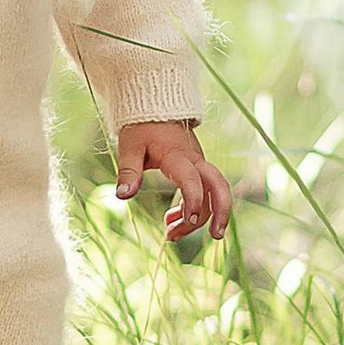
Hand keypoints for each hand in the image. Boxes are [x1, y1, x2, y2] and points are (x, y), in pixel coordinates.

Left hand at [114, 120, 233, 241]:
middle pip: (219, 186)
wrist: (154, 107)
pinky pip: (202, 193)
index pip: (192, 180)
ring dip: (198, 218)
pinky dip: (190, 210)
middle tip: (215, 236)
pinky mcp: (195, 170)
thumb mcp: (130, 147)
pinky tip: (172, 221)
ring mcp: (198, 165)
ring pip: (210, 194)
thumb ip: (128, 171)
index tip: (187, 220)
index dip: (193, 200)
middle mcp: (195, 161)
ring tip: (172, 236)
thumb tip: (122, 196)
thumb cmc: (141, 127)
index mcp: (178, 156)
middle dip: (221, 212)